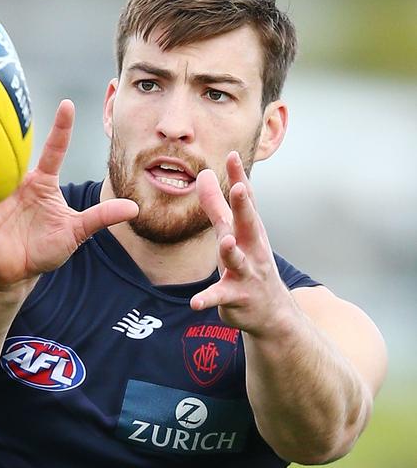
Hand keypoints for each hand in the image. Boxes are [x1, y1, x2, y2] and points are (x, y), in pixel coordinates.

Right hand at [0, 100, 138, 288]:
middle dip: (11, 130)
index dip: (61, 129)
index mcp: (42, 184)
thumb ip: (100, 218)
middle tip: (10, 103)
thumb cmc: (46, 249)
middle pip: (14, 152)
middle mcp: (18, 184)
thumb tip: (133, 208)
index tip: (68, 104)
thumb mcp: (76, 232)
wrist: (17, 274)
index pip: (53, 151)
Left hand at [189, 152, 291, 335]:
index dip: (239, 178)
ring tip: (226, 242)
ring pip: (238, 261)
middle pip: (248, 224)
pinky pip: (221, 297)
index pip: (246, 200)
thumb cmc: (249, 265)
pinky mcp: (236, 297)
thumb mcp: (232, 233)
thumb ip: (216, 205)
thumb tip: (204, 174)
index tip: (232, 155)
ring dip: (231, 251)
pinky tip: (195, 304)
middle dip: (244, 206)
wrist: (271, 312)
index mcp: (249, 230)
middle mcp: (251, 249)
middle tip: (239, 188)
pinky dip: (208, 299)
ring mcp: (246, 274)